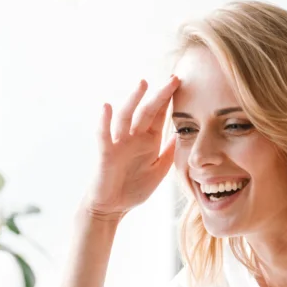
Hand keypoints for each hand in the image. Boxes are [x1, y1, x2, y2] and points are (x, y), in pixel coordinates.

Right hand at [84, 76, 179, 221]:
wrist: (112, 208)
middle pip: (147, 111)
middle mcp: (134, 138)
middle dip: (159, 95)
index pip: (160, 116)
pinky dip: (104, 121)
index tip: (182, 84)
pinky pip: (104, 135)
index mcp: (148, 141)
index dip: (170, 101)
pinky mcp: (106, 153)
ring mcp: (119, 143)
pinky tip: (107, 107)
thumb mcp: (158, 171)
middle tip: (173, 79)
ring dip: (133, 100)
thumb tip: (182, 135)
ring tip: (143, 84)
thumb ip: (169, 153)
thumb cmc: (133, 190)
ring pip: (126, 117)